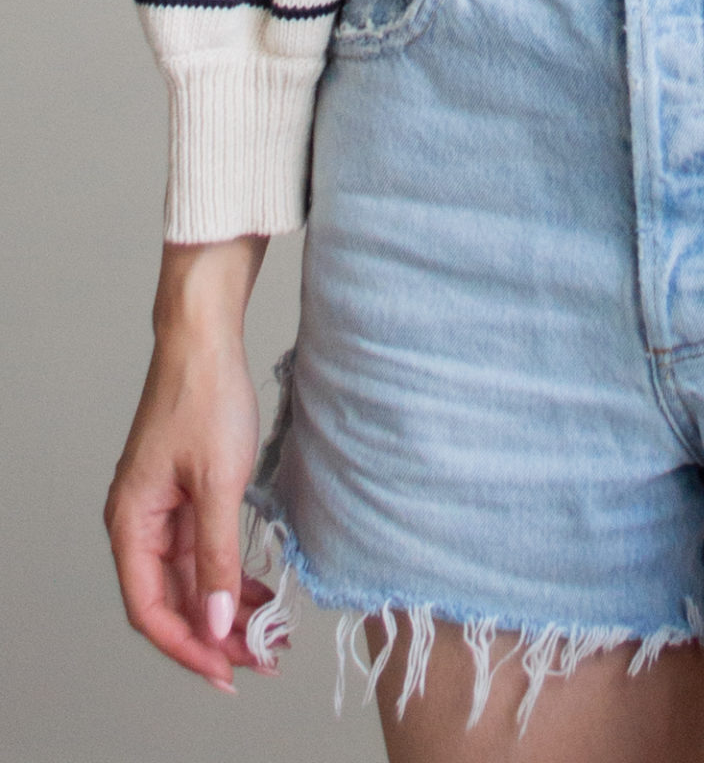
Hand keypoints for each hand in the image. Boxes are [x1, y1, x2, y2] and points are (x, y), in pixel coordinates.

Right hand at [104, 326, 284, 691]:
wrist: (205, 339)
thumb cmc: (205, 398)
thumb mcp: (219, 482)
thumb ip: (216, 555)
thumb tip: (215, 622)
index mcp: (131, 522)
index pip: (151, 608)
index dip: (187, 645)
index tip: (226, 671)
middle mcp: (138, 521)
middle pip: (171, 598)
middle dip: (213, 633)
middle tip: (260, 657)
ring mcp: (162, 508)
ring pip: (190, 577)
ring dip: (223, 607)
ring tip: (266, 633)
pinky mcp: (185, 493)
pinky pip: (201, 549)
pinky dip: (227, 573)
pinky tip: (256, 591)